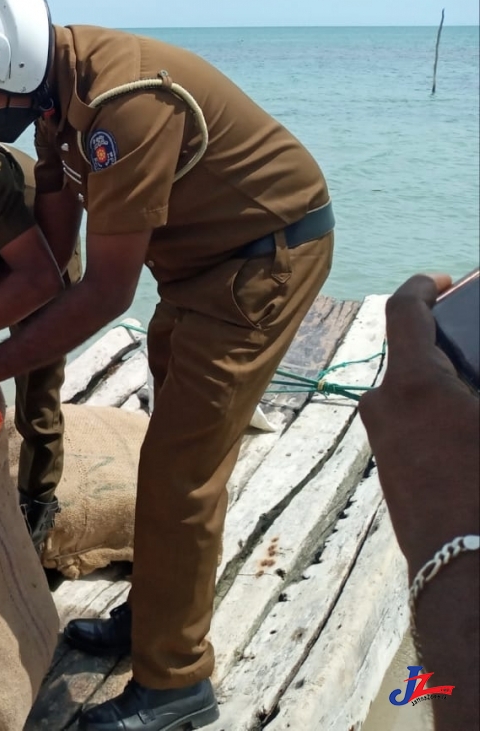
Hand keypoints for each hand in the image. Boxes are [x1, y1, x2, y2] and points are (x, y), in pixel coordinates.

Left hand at [359, 274, 479, 569]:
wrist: (468, 570)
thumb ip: (475, 379)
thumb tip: (469, 382)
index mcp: (413, 384)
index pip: (404, 311)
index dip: (422, 286)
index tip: (441, 281)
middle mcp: (384, 404)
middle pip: (410, 352)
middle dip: (445, 342)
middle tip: (474, 339)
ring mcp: (381, 438)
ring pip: (411, 390)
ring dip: (443, 381)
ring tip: (475, 386)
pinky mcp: (388, 465)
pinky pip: (411, 421)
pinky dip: (437, 411)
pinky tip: (468, 423)